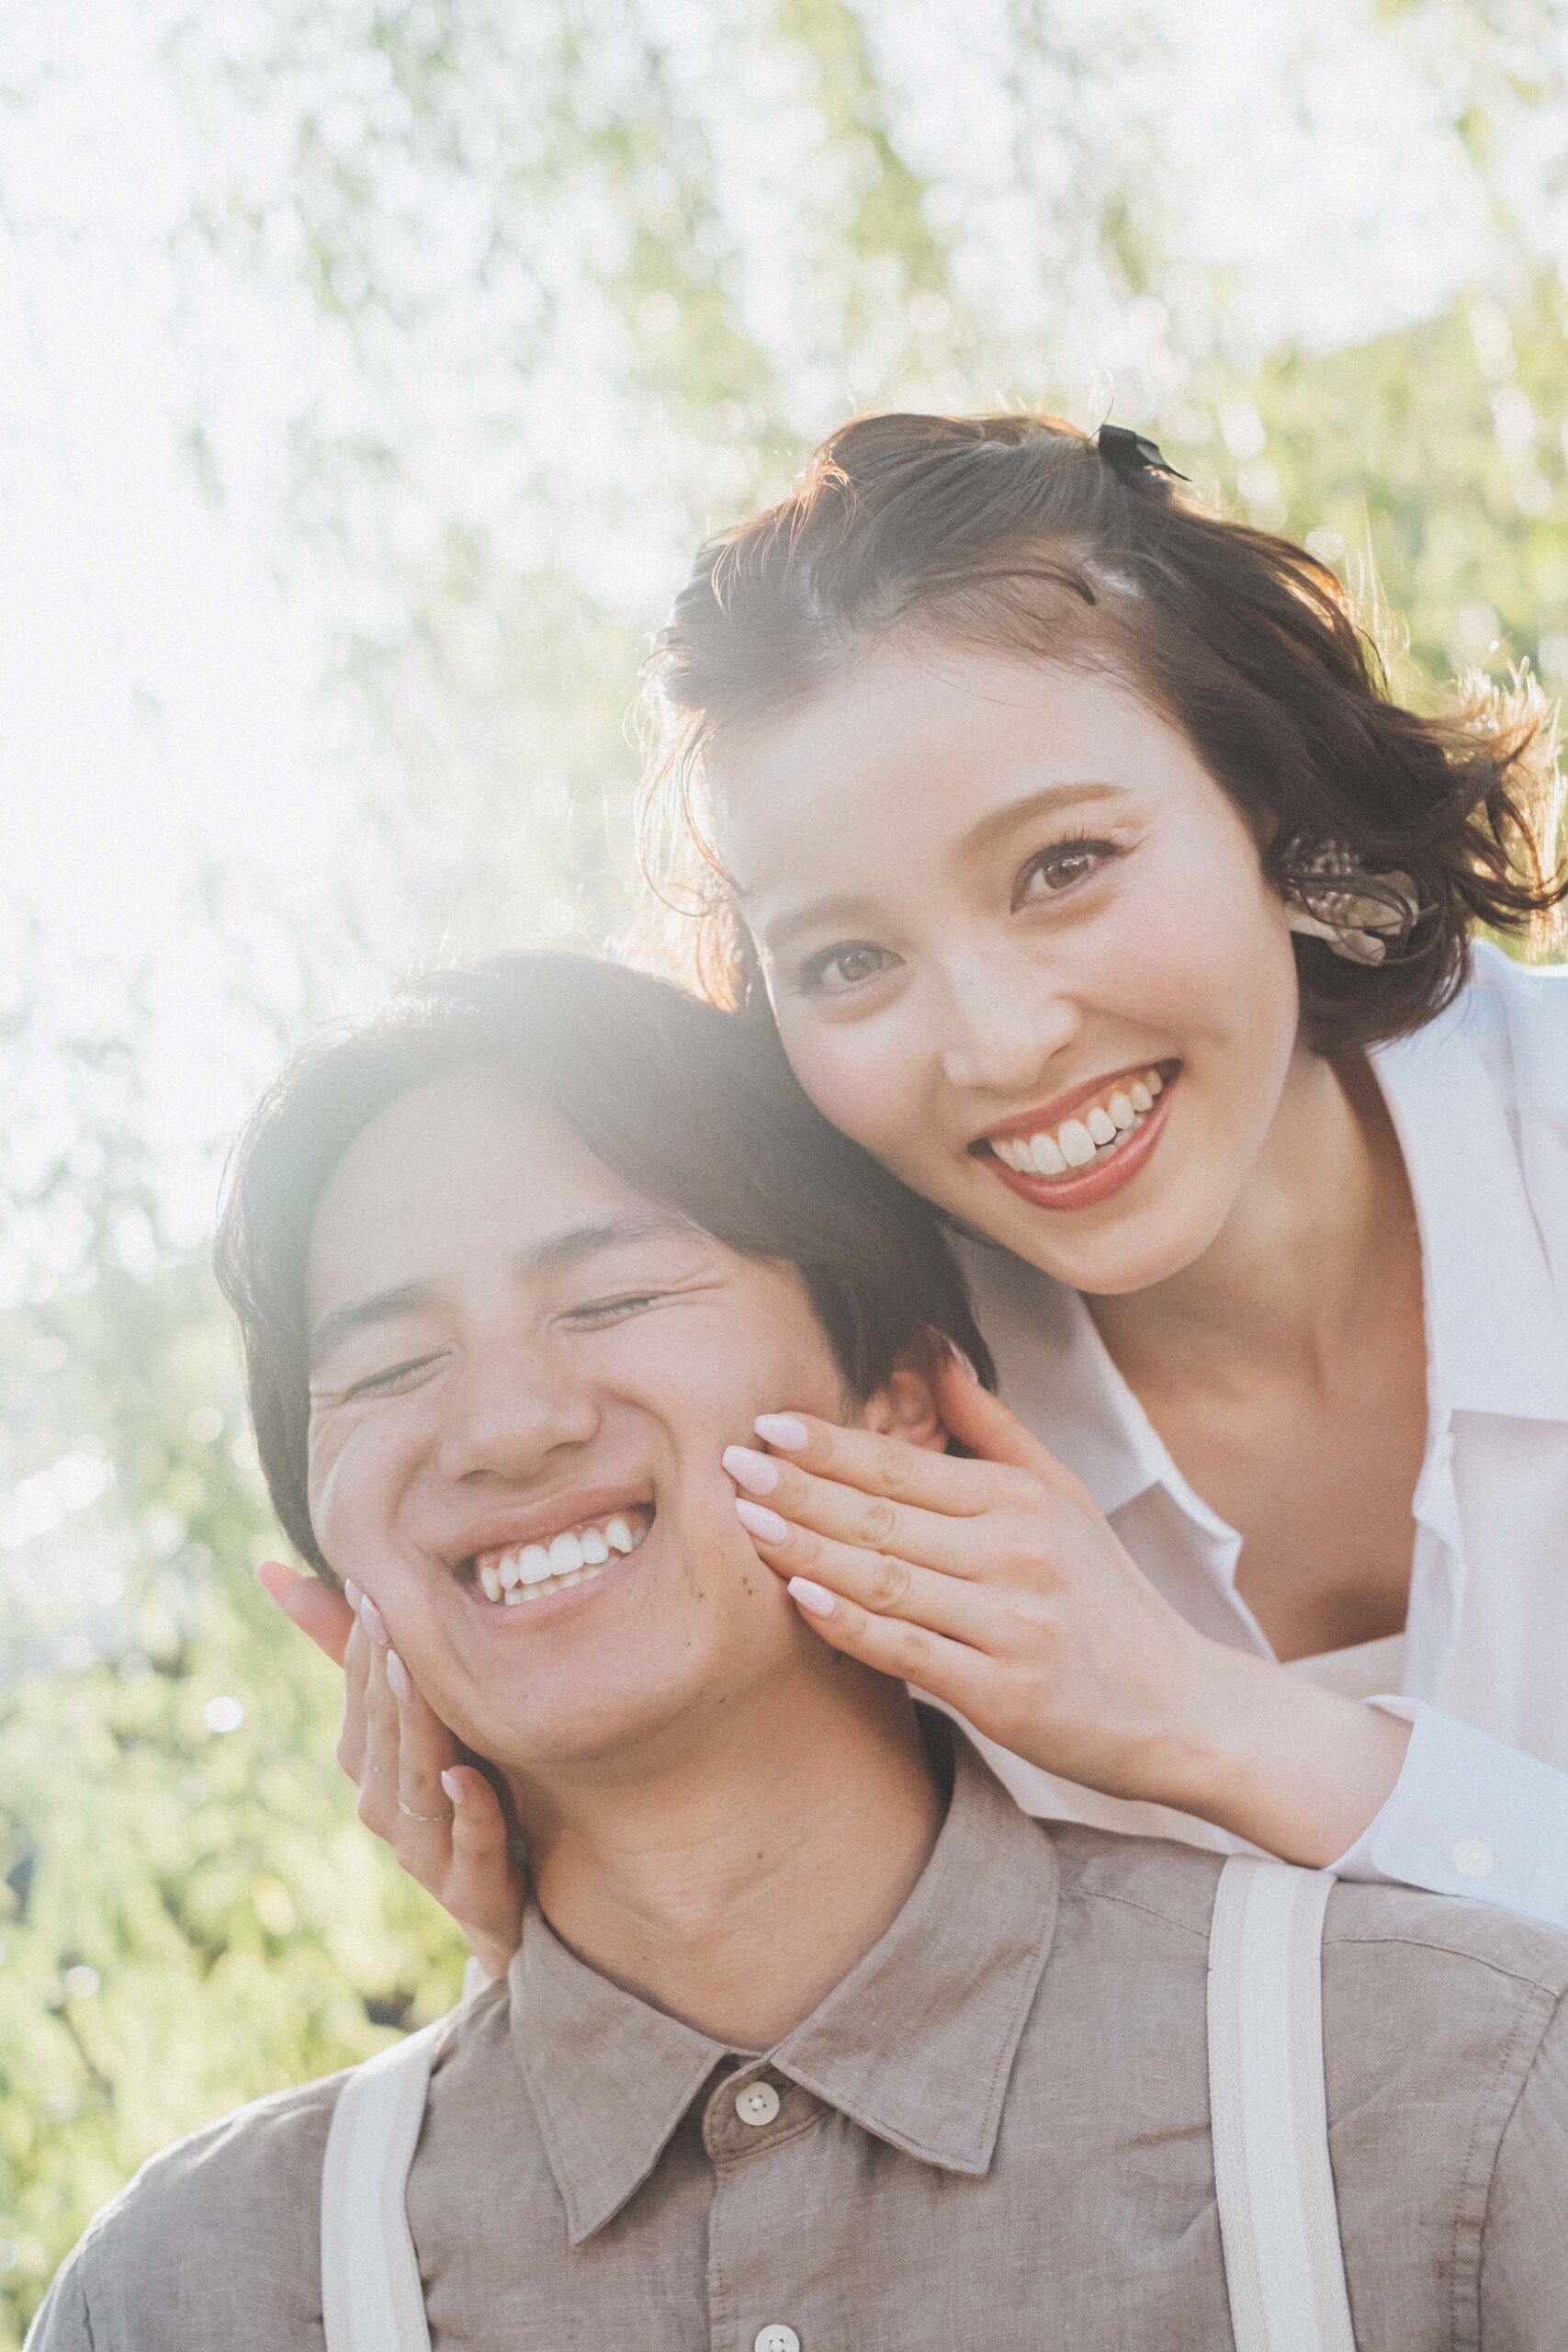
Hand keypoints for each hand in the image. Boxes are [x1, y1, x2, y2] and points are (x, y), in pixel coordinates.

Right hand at [256, 1562, 525, 1979]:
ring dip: (419, 1727)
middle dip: (385, 1669)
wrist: (514, 1896)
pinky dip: (469, 1811)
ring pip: (417, 1783)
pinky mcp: (472, 1889)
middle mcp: (384, 1805)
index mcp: (367, 1760)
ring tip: (418, 1670)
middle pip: (382, 1732)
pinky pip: (469, 1846)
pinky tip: (466, 1776)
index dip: (366, 1637)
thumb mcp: (418, 1711)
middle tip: (389, 1605)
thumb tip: (271, 1568)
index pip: (361, 1692)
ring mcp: (425, 1852)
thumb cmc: (463, 1784)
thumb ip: (354, 1647)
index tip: (371, 1577)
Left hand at [723, 1360, 1410, 1863]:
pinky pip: (908, 1651)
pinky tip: (800, 1598)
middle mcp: (1015, 1555)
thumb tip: (932, 1349)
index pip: (906, 1465)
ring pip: (885, 1578)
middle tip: (731, 1463)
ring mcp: (1008, 1624)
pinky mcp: (1002, 1693)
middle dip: (801, 1488)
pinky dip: (851, 1623)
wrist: (1181, 1709)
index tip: (769, 1425)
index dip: (832, 1445)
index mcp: (1022, 1501)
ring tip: (747, 1522)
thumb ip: (992, 1428)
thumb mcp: (1064, 1497)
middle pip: (884, 1516)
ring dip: (808, 1548)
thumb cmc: (1108, 1601)